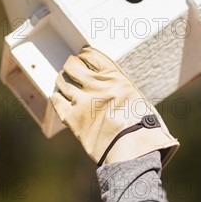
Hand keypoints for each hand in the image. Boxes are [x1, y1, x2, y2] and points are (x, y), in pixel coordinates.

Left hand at [51, 46, 178, 166]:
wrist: (132, 147)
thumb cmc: (143, 126)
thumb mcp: (138, 99)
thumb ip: (123, 90)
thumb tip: (117, 92)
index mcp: (114, 77)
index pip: (93, 56)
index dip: (85, 54)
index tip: (83, 55)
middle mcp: (96, 85)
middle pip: (73, 66)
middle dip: (71, 64)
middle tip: (71, 67)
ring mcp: (82, 101)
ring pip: (63, 82)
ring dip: (62, 79)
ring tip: (63, 80)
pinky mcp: (72, 118)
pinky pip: (57, 102)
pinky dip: (57, 98)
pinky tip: (58, 97)